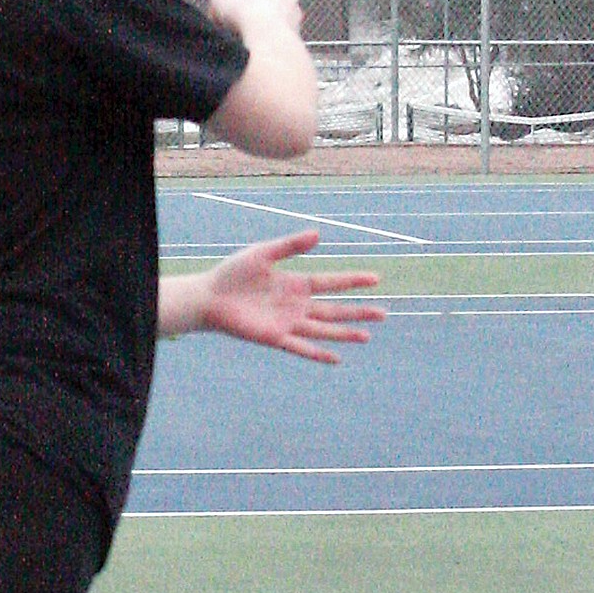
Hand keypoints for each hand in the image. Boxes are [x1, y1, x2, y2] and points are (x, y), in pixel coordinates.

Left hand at [196, 230, 384, 363]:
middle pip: (334, 309)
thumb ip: (290, 246)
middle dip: (358, 311)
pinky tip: (336, 358)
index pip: (331, 282)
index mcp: (295, 283)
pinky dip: (318, 353)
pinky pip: (301, 347)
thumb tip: (319, 234)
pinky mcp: (275, 337)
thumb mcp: (263, 253)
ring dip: (344, 333)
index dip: (353, 280)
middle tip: (384, 313)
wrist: (209, 296)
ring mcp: (288, 322)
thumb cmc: (233, 273)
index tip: (376, 278)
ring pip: (323, 329)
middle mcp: (296, 305)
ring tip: (367, 335)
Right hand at [207, 0, 302, 40]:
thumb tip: (217, 4)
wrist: (268, 39)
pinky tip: (260, 44)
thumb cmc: (250, 14)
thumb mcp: (219, 0)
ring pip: (283, 16)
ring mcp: (294, 14)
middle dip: (263, 4)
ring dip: (270, 22)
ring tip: (252, 32)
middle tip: (246, 14)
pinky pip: (284, 34)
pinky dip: (273, 38)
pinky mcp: (297, 34)